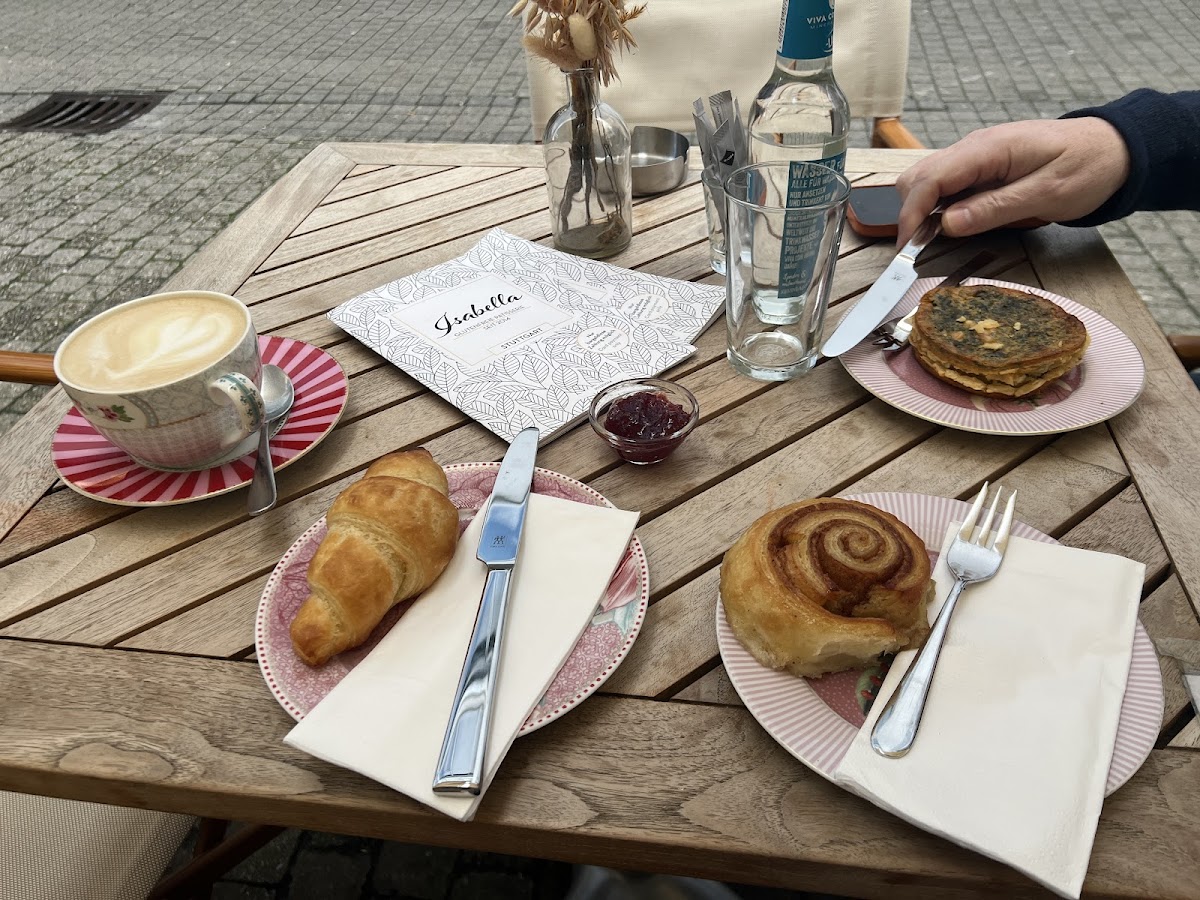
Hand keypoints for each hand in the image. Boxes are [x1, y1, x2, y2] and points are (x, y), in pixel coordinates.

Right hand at [895, 117, 1130, 245]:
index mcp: (988, 149)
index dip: (911, 215)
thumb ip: (994, 208)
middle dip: (909, 214)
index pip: (929, 179)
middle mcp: (974, 147)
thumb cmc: (1087, 168)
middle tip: (915, 251)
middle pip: (917, 177)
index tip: (907, 249)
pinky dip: (937, 208)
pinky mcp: (981, 167)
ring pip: (926, 181)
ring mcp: (975, 156)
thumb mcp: (1046, 194)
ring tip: (929, 242)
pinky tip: (947, 227)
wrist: (1115, 148)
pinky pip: (946, 186)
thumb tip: (948, 225)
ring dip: (921, 211)